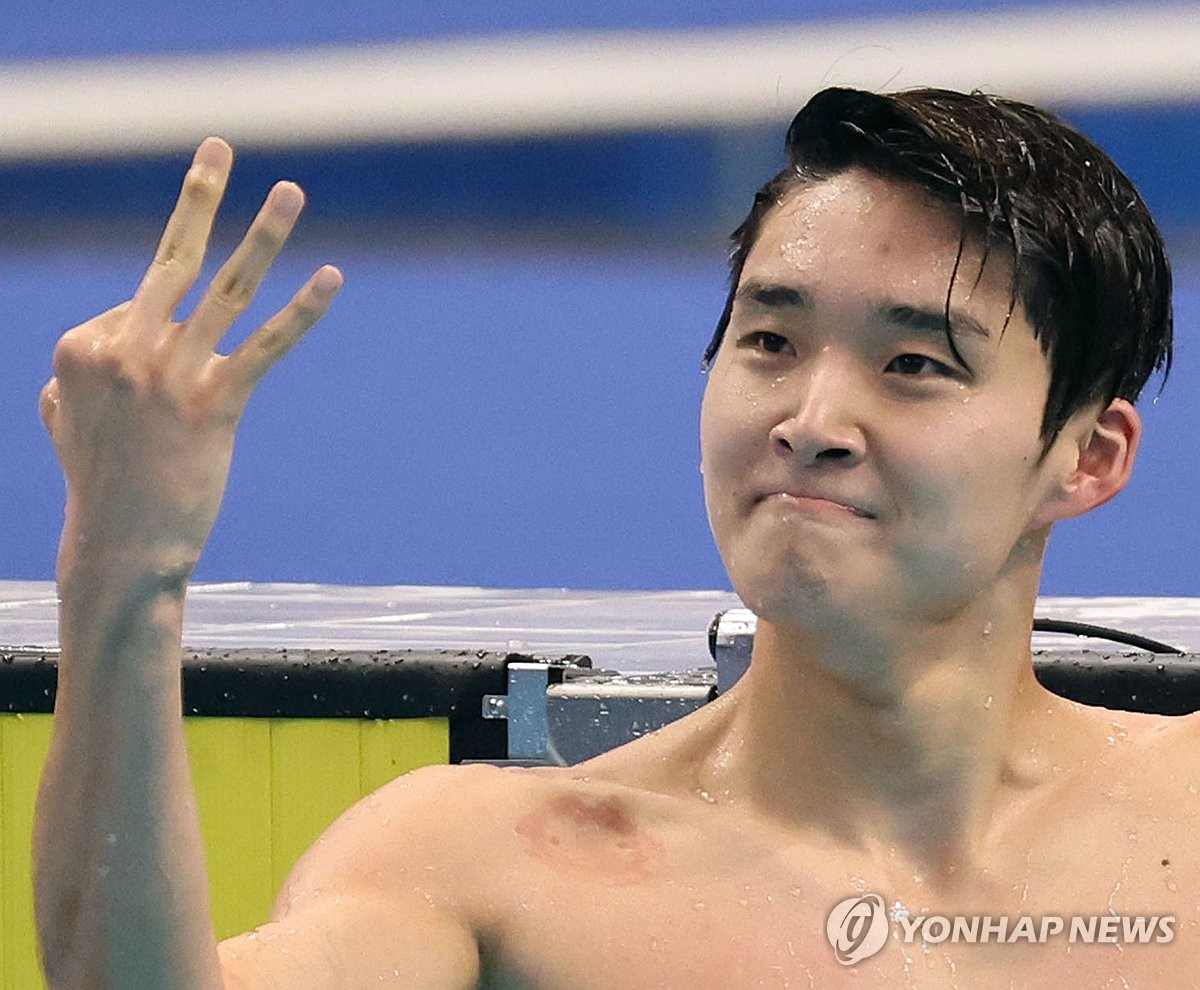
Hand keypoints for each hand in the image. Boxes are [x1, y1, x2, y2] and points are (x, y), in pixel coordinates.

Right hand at [40, 137, 341, 583]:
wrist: (122, 546)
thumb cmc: (101, 483)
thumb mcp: (64, 418)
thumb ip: (72, 377)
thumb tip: (87, 352)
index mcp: (82, 344)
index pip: (143, 299)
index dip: (165, 328)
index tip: (162, 383)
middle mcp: (125, 347)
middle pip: (171, 257)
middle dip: (199, 195)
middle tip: (220, 145)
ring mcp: (171, 373)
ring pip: (225, 289)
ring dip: (263, 234)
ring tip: (290, 191)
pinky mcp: (215, 403)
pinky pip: (267, 345)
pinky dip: (303, 310)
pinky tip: (331, 276)